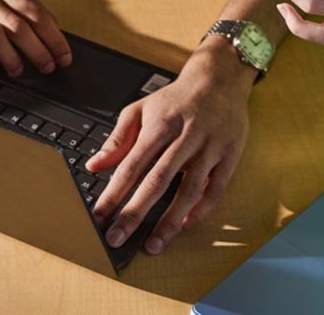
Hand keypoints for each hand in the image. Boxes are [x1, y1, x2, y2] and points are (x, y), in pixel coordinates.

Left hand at [84, 38, 253, 253]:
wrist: (219, 79)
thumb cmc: (177, 98)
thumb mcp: (142, 108)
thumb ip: (118, 137)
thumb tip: (94, 165)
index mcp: (161, 124)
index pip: (132, 164)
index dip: (114, 192)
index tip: (99, 215)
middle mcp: (185, 136)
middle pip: (158, 180)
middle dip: (135, 212)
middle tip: (116, 237)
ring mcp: (210, 147)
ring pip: (189, 189)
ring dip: (170, 221)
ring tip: (153, 244)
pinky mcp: (229, 155)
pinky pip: (216, 189)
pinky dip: (201, 210)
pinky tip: (184, 224)